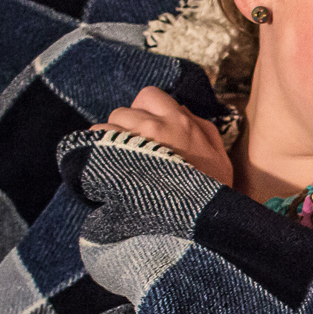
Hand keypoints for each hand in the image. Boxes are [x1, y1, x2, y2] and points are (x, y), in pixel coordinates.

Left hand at [94, 86, 233, 185]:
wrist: (200, 218)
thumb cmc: (211, 188)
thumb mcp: (219, 154)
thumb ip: (201, 127)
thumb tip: (180, 109)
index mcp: (179, 121)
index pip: (149, 95)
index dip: (145, 110)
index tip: (149, 127)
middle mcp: (153, 127)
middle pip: (122, 111)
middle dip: (125, 127)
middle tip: (134, 149)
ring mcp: (131, 145)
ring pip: (103, 127)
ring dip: (107, 141)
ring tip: (118, 161)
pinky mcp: (113, 163)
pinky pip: (93, 144)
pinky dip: (95, 153)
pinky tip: (106, 168)